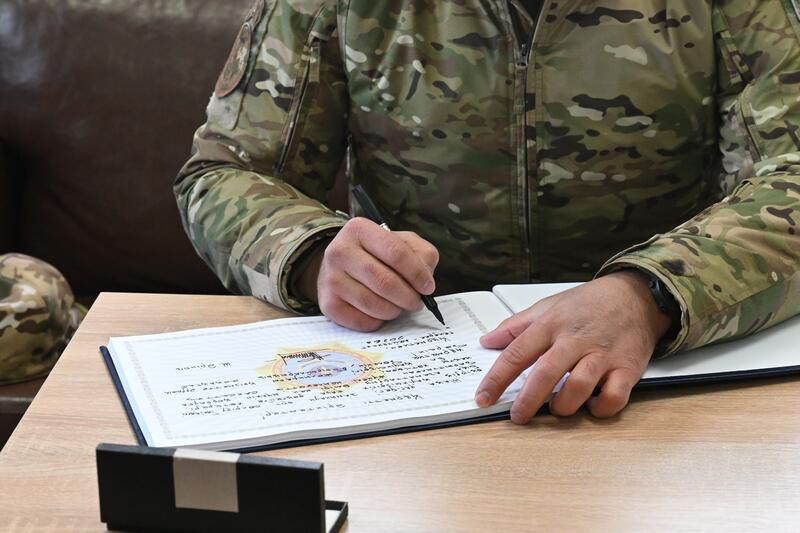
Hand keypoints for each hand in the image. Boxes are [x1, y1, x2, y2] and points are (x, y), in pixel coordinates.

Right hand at [298, 217, 438, 330]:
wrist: (339, 267)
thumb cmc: (376, 254)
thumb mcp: (401, 242)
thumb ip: (421, 254)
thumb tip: (425, 279)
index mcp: (359, 229)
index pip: (396, 253)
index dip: (417, 273)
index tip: (427, 287)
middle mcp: (339, 251)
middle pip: (384, 281)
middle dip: (408, 296)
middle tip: (416, 302)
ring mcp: (330, 278)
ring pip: (373, 304)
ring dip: (394, 310)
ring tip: (399, 306)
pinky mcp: (327, 303)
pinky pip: (361, 321)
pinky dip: (378, 321)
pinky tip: (380, 312)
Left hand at [475, 271, 671, 422]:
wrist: (637, 296)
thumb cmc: (589, 304)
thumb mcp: (548, 306)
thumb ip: (516, 325)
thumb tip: (487, 341)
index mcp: (551, 324)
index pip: (517, 353)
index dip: (496, 378)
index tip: (483, 397)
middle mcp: (576, 340)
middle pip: (546, 373)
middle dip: (527, 400)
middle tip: (517, 416)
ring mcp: (603, 355)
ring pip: (579, 386)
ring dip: (563, 405)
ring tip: (556, 409)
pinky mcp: (628, 368)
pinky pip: (614, 396)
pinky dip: (601, 408)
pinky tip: (591, 406)